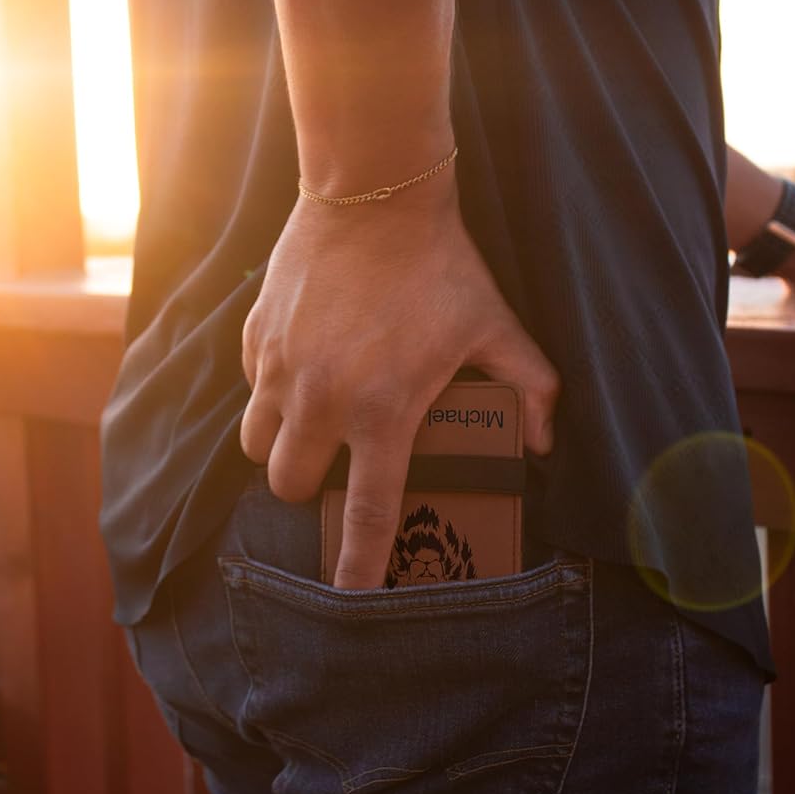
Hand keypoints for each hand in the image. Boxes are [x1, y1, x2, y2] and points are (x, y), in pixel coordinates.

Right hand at [239, 177, 558, 588]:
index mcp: (383, 412)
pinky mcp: (256, 337)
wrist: (374, 195)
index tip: (352, 598)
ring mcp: (280, 369)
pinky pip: (250, 391)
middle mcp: (320, 400)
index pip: (369, 513)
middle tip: (340, 468)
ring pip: (257, 446)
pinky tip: (304, 371)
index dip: (360, 566)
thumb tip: (543, 440)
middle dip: (312, 493)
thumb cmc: (439, 267)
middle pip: (291, 488)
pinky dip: (270, 395)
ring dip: (282, 449)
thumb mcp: (496, 326)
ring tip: (313, 426)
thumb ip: (531, 387)